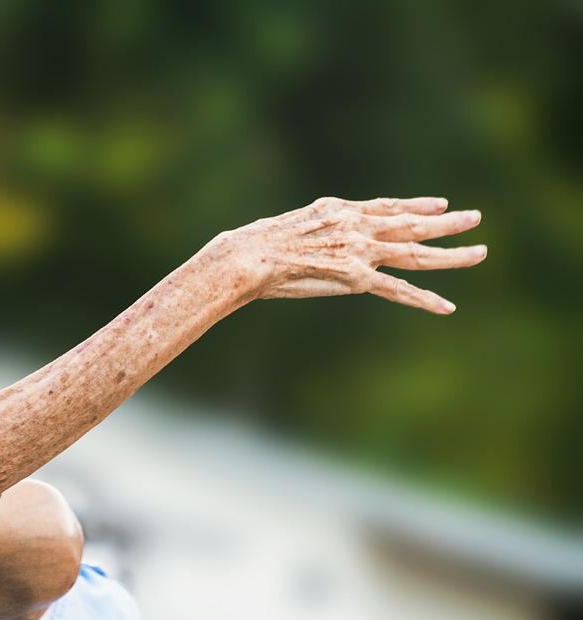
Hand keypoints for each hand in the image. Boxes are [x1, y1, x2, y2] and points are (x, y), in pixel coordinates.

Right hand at [223, 196, 485, 313]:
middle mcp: (356, 226)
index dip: (414, 204)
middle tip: (475, 218)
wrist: (250, 256)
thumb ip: (311, 231)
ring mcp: (360, 252)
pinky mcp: (357, 278)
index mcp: (338, 211)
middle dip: (445, 222)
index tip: (438, 202)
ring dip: (451, 255)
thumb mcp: (288, 227)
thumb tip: (306, 241)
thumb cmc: (255, 245)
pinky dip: (424, 299)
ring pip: (415, 253)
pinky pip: (398, 291)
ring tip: (480, 253)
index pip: (386, 206)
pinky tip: (447, 307)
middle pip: (410, 224)